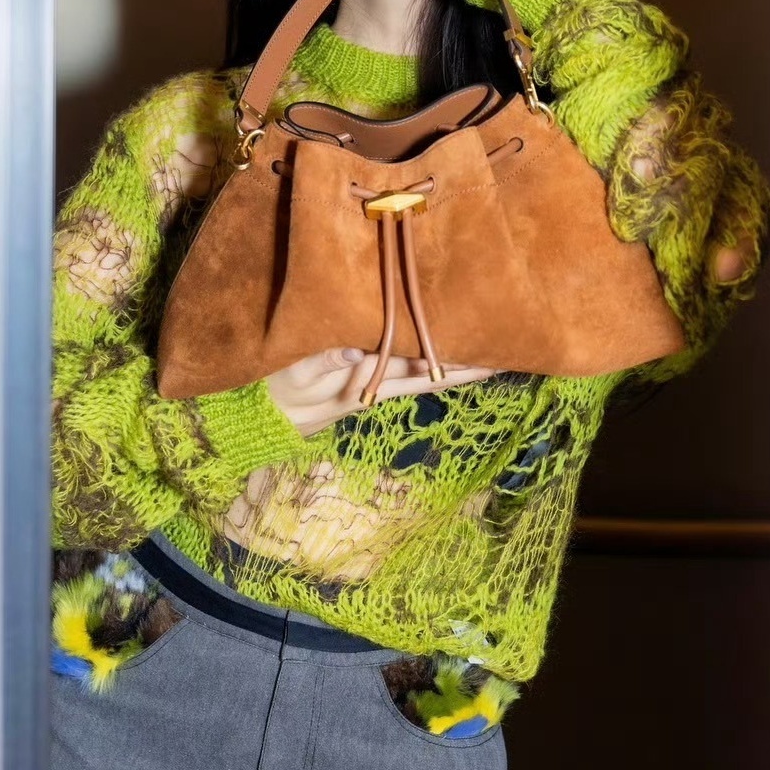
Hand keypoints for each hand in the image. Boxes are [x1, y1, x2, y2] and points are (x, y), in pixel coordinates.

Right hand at [266, 345, 496, 435]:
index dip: (454, 362)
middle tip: (506, 351)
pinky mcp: (364, 380)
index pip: (420, 372)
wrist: (263, 420)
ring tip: (488, 350)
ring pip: (423, 375)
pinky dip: (429, 360)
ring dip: (455, 364)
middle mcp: (377, 387)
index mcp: (366, 385)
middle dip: (469, 366)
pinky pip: (406, 371)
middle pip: (433, 376)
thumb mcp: (293, 376)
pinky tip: (444, 352)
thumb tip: (356, 349)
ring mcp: (373, 385)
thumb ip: (321, 361)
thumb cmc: (277, 394)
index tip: (487, 352)